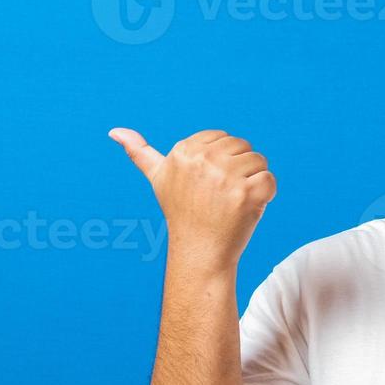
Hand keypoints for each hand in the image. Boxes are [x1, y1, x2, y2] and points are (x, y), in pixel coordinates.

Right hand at [109, 127, 276, 268]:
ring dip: (253, 183)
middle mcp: (203, 160)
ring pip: (258, 162)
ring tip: (233, 204)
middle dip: (239, 170)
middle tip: (221, 197)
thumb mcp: (158, 179)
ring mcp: (225, 177)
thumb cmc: (182, 214)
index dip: (222, 162)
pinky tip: (248, 210)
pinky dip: (266, 196)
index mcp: (184, 151)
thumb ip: (139, 153)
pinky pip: (270, 180)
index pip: (223, 139)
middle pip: (243, 147)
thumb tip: (114, 131)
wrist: (199, 253)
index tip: (208, 185)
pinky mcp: (247, 193)